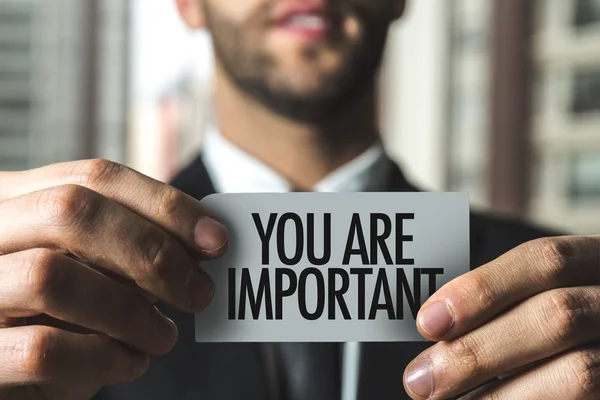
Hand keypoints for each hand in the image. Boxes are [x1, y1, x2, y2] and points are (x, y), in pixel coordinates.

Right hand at [0, 159, 227, 399]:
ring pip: (51, 276)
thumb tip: (205, 240)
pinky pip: (42, 350)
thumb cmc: (54, 313)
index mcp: (14, 200)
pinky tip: (130, 362)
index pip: (94, 176)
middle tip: (198, 292)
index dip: (165, 204)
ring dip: (131, 311)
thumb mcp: (88, 267)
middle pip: (71, 211)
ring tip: (165, 336)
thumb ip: (128, 244)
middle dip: (152, 251)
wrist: (9, 369)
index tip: (216, 239)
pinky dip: (104, 358)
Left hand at [403, 236, 599, 398]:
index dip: (482, 289)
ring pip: (579, 372)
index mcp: (598, 262)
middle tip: (422, 380)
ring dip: (500, 394)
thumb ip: (508, 303)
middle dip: (478, 350)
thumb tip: (436, 325)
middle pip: (555, 316)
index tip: (428, 321)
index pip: (545, 260)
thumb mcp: (550, 295)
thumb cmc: (571, 325)